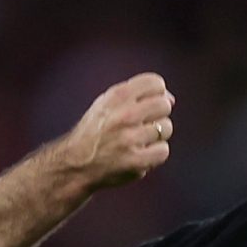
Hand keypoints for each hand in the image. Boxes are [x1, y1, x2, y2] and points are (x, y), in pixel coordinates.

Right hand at [61, 72, 175, 190]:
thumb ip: (135, 95)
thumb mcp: (106, 103)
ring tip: (139, 141)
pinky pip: (163, 151)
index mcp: (117, 96)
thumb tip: (170, 99)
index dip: (157, 93)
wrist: (75, 164)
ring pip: (166, 128)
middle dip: (158, 114)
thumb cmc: (96, 132)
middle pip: (164, 105)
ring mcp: (130, 139)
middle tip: (143, 125)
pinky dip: (155, 154)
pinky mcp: (136, 161)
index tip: (148, 105)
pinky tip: (141, 154)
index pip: (155, 83)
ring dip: (156, 136)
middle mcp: (124, 115)